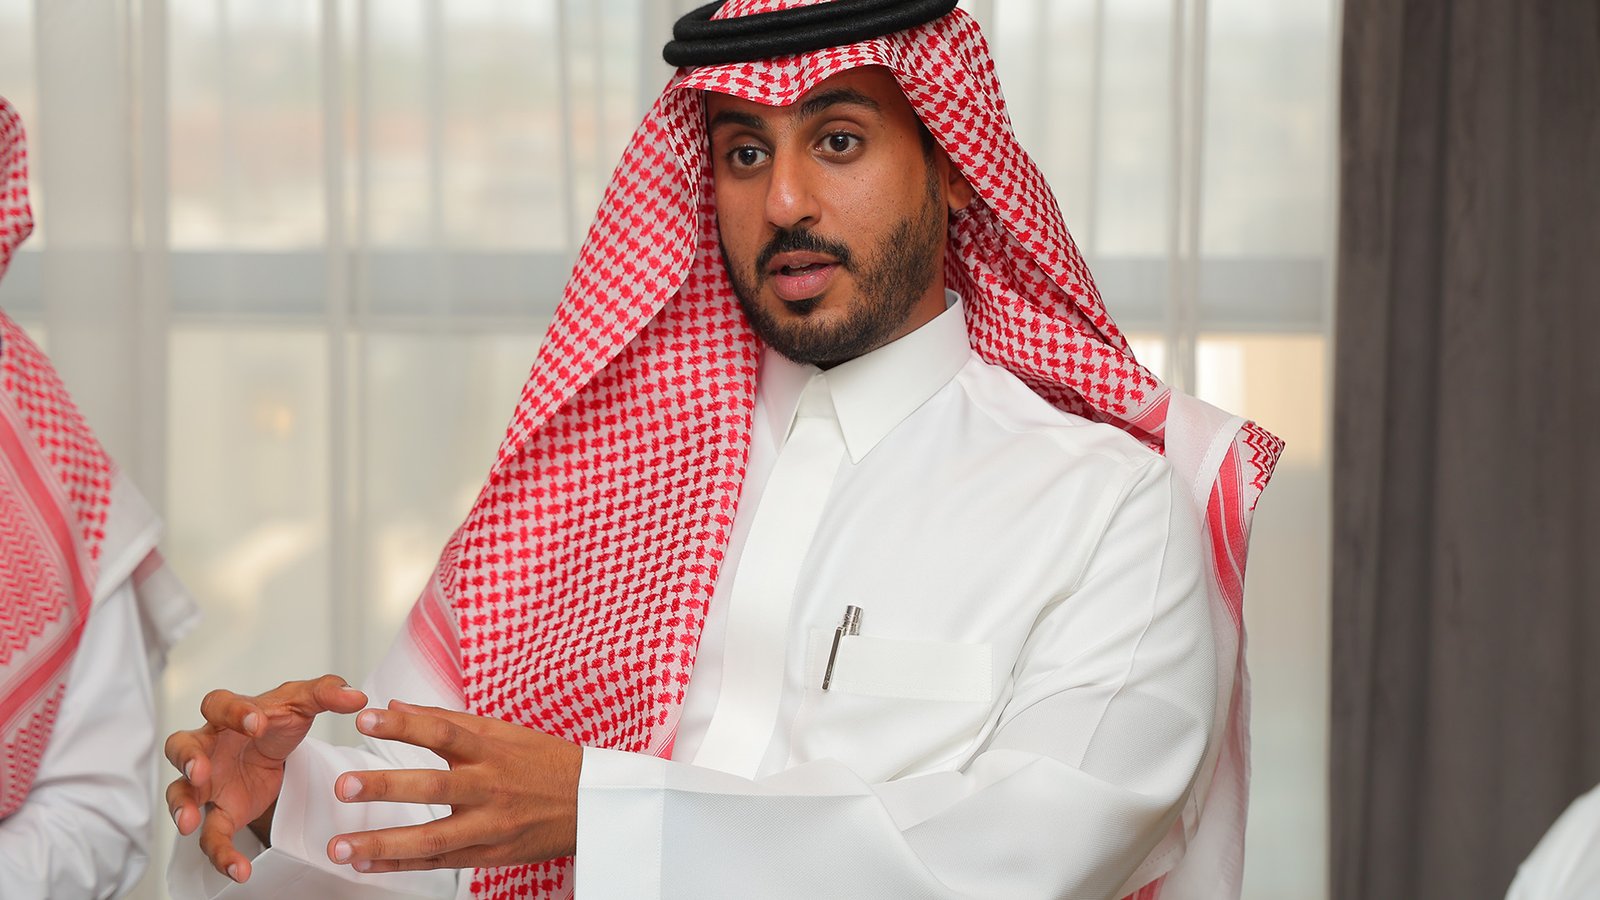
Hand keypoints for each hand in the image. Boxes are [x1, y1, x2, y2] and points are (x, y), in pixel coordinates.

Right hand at [164, 674, 367, 882]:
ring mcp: (209, 782)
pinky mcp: (221, 813)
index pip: (218, 704)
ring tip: (188, 823)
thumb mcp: (303, 703)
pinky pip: (211, 836)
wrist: (274, 751)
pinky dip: (221, 854)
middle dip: (187, 759)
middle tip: (200, 771)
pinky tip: (239, 869)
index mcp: (229, 715)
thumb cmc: (277, 722)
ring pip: (180, 793)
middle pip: (180, 747)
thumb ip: (327, 693)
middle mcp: (210, 747)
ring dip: (181, 807)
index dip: (232, 712)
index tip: (256, 723)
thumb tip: (355, 696)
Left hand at [325, 701, 582, 873]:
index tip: (366, 718)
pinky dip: (402, 865)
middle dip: (387, 787)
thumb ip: (448, 719)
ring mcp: (490, 825)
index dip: (405, 725)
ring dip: (384, 843)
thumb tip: (397, 705)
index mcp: (492, 750)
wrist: (592, 803)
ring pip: (433, 837)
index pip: (444, 732)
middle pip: (434, 787)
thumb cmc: (546, 763)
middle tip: (346, 786)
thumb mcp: (504, 732)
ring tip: (341, 847)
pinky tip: (368, 865)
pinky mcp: (490, 854)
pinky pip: (440, 863)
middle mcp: (490, 787)